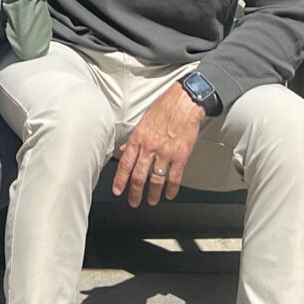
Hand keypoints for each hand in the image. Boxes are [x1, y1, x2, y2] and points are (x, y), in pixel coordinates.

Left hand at [111, 84, 205, 206]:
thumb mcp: (143, 121)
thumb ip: (134, 138)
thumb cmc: (165, 108)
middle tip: (133, 202)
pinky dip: (172, 189)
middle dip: (134, 192)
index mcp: (138, 138)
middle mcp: (150, 147)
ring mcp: (165, 153)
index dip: (120, 180)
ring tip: (151, 201)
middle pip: (138, 176)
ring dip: (153, 194)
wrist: (185, 102)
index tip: (117, 190)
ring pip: (155, 180)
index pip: (125, 164)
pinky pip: (174, 177)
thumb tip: (123, 149)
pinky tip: (169, 194)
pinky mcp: (181, 156)